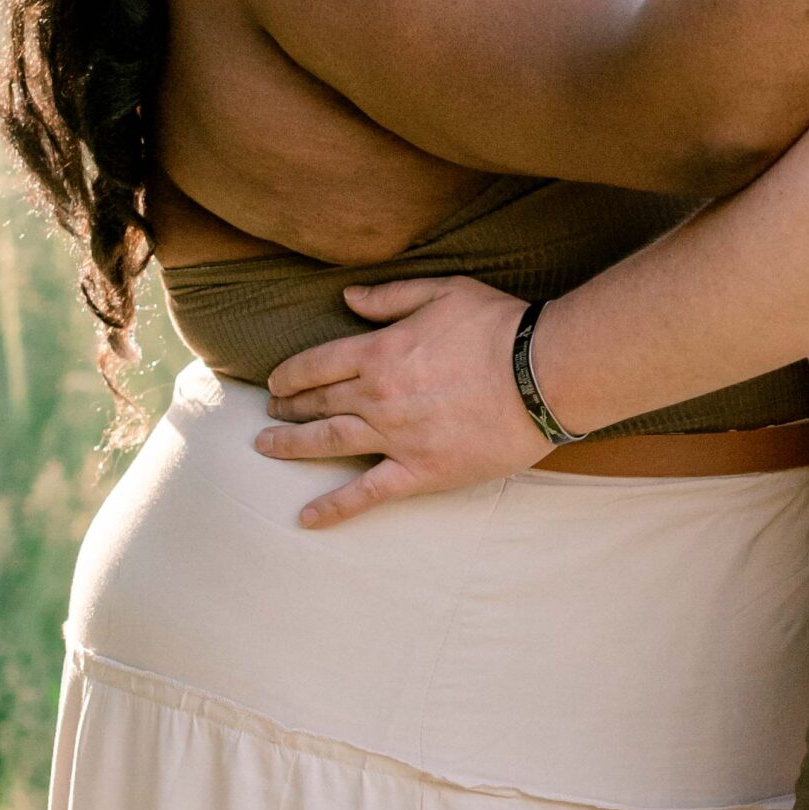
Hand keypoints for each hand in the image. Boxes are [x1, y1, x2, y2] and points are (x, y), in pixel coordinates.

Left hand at [256, 275, 547, 527]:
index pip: (317, 364)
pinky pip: (366, 494)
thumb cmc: (498, 326)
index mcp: (381, 350)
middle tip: (271, 415)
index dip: (290, 373)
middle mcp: (378, 395)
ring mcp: (395, 437)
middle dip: (289, 408)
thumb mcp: (444, 291)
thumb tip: (347, 298)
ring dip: (292, 445)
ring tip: (266, 448)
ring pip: (328, 443)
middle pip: (318, 403)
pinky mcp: (419, 471)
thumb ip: (391, 296)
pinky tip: (305, 518)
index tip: (276, 382)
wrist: (542, 373)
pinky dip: (333, 508)